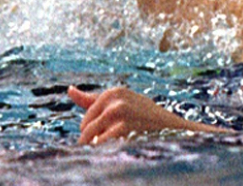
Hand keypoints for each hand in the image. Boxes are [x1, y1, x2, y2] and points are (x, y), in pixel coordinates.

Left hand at [68, 85, 219, 143]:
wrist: (173, 129)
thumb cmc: (144, 117)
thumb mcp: (120, 103)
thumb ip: (92, 100)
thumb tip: (69, 90)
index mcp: (112, 93)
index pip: (86, 122)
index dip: (97, 134)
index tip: (114, 135)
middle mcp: (113, 100)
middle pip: (86, 132)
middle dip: (95, 142)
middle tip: (116, 144)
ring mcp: (117, 112)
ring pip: (91, 140)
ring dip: (100, 149)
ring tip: (117, 147)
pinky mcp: (122, 127)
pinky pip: (101, 146)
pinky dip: (106, 153)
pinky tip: (121, 150)